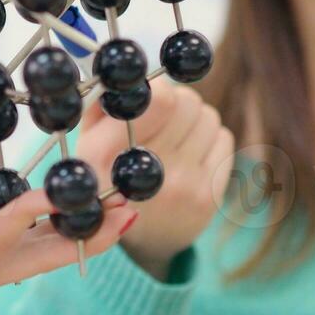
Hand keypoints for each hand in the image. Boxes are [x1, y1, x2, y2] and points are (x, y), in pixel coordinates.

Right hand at [0, 189, 138, 313]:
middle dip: (85, 234)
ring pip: (39, 252)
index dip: (30, 211)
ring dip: (80, 230)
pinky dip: (54, 225)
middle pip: (40, 257)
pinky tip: (73, 209)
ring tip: (120, 208)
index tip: (58, 187)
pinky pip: (24, 244)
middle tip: (130, 211)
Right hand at [74, 77, 233, 278]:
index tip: (150, 95)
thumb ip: (104, 105)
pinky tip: (191, 152)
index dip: (158, 87)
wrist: (142, 241)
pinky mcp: (209, 196)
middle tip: (162, 116)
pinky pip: (224, 137)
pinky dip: (209, 137)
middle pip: (187, 101)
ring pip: (207, 115)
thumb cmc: (113, 177)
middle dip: (176, 100)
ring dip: (193, 118)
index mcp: (105, 155)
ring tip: (176, 135)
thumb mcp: (90, 143)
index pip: (160, 98)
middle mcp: (145, 172)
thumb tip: (131, 73)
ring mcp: (182, 186)